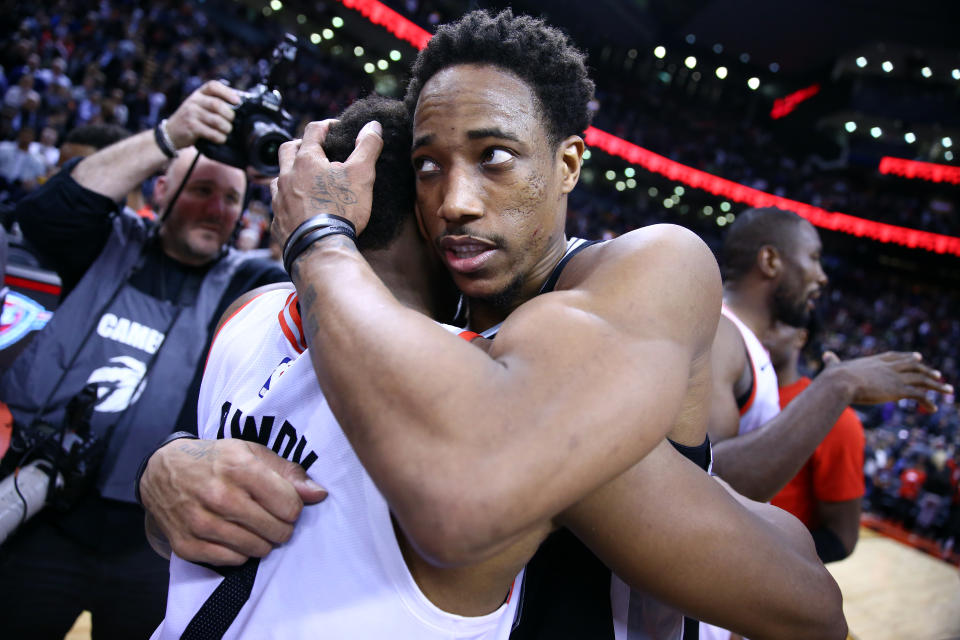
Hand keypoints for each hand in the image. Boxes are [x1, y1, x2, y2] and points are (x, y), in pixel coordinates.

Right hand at [140, 438, 326, 564]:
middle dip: (281, 526)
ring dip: (263, 540)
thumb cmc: (215, 460)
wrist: (162, 471)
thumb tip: (319, 495)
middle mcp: (219, 496)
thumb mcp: (252, 453)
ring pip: (257, 549)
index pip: (289, 506)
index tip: (284, 502)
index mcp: (240, 468)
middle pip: (276, 530)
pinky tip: (234, 534)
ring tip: (254, 525)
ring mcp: (200, 522)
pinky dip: (240, 551)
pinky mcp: (187, 544)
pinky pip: (232, 560)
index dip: (293, 507)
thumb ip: (288, 473)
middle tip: (272, 517)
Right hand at [164, 80, 240, 149]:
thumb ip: (213, 104)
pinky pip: (211, 133)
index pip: (213, 86)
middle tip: (231, 121)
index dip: (227, 92)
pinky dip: (219, 137)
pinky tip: (221, 139)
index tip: (237, 101)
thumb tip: (237, 107)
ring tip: (227, 131)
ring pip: (216, 120)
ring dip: (226, 128)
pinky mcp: (191, 127)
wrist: (171, 133)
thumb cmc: (191, 120)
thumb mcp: (198, 106)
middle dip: (229, 114)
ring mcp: (191, 114)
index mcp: (198, 94)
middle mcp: (194, 101)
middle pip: (217, 104)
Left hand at [269, 118, 382, 247]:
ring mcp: (279, 199)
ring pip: (278, 178)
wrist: (321, 248)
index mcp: (306, 160)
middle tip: (314, 150)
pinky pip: (278, 206)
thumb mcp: (361, 174)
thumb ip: (367, 146)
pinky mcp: (277, 222)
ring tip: (303, 180)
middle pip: (287, 150)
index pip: (313, 131)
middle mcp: (287, 176)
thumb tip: (373, 125)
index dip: (326, 126)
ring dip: (289, 174)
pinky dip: (287, 201)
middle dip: (300, 145)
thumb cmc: (342, 209)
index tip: (336, 129)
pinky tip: (297, 208)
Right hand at [822, 350, 952, 411]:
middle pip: (913, 366)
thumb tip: (825, 354)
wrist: (840, 382)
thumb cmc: (834, 377)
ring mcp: (895, 378)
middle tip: (937, 374)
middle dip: (926, 370)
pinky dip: (929, 401)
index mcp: (874, 361)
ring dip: (936, 385)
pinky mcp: (899, 390)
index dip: (907, 357)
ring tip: (947, 390)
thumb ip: (833, 361)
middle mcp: (888, 367)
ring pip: (922, 379)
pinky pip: (919, 395)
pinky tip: (934, 408)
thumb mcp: (835, 366)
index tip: (918, 357)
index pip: (896, 356)